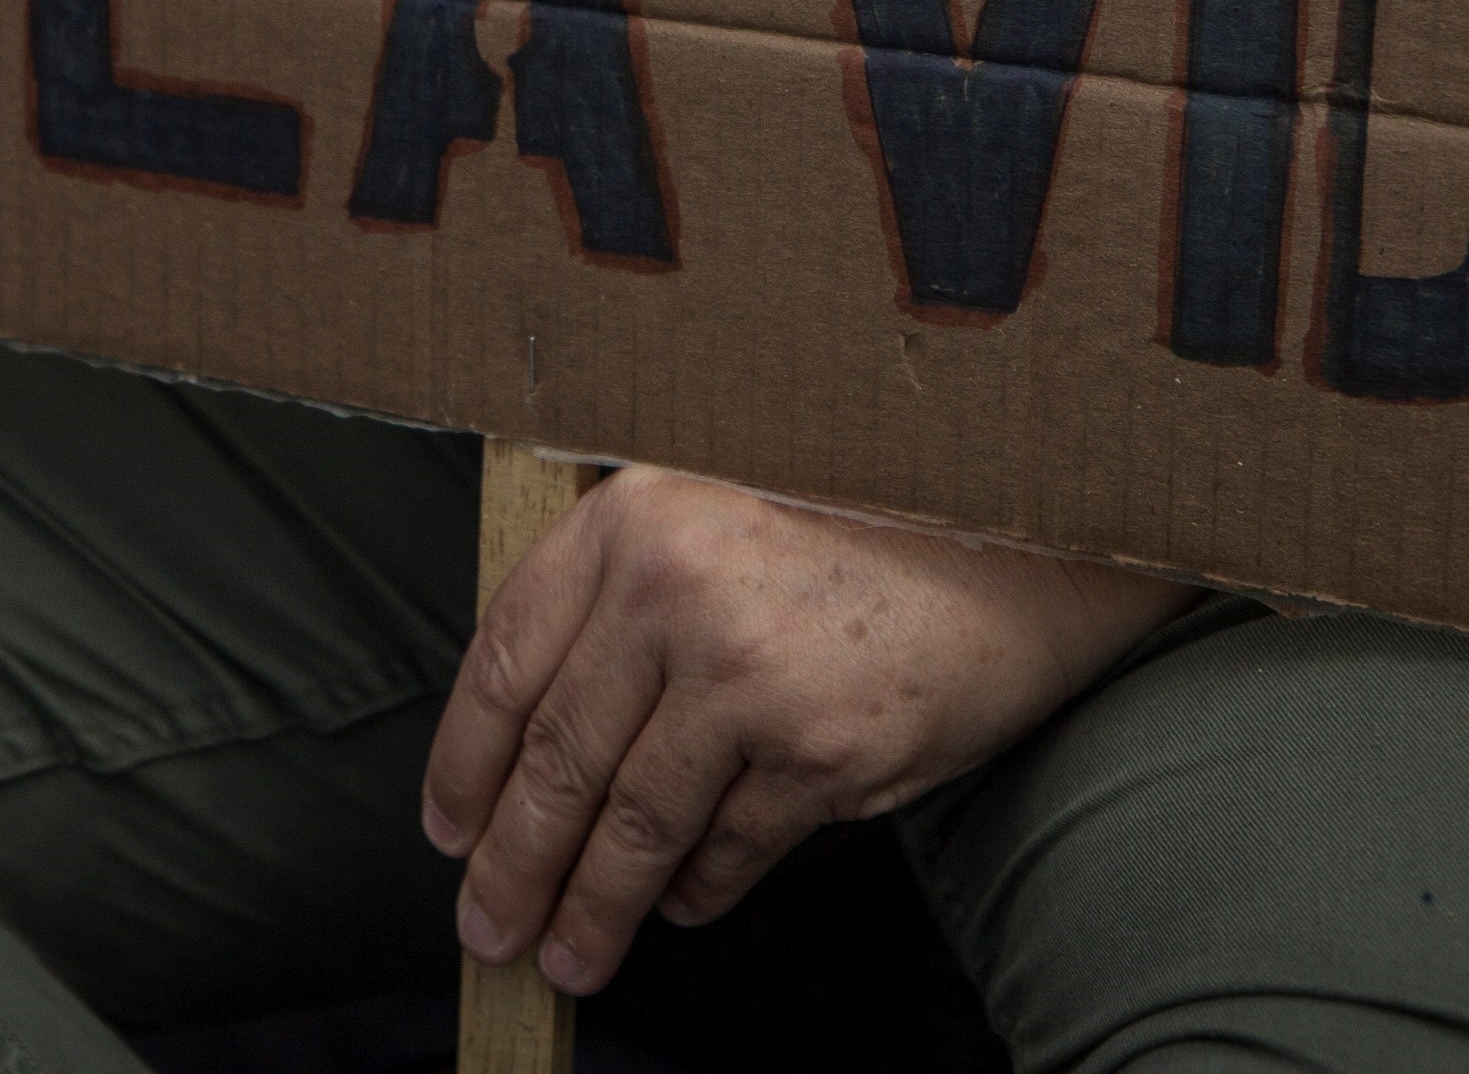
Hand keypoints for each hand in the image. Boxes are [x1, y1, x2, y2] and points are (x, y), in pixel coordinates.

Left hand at [422, 465, 1195, 994]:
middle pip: (558, 760)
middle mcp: (677, 588)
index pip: (504, 662)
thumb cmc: (863, 522)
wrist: (1020, 536)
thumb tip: (530, 739)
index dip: (464, 765)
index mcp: (632, 518)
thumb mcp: (718, 511)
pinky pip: (730, 847)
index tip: (448, 830)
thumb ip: (626, 595)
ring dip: (593, 908)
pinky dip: (698, 890)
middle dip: (513, 865)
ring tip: (571, 956)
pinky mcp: (824, 749)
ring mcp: (751, 673)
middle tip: (488, 928)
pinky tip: (684, 905)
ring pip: (635, 824)